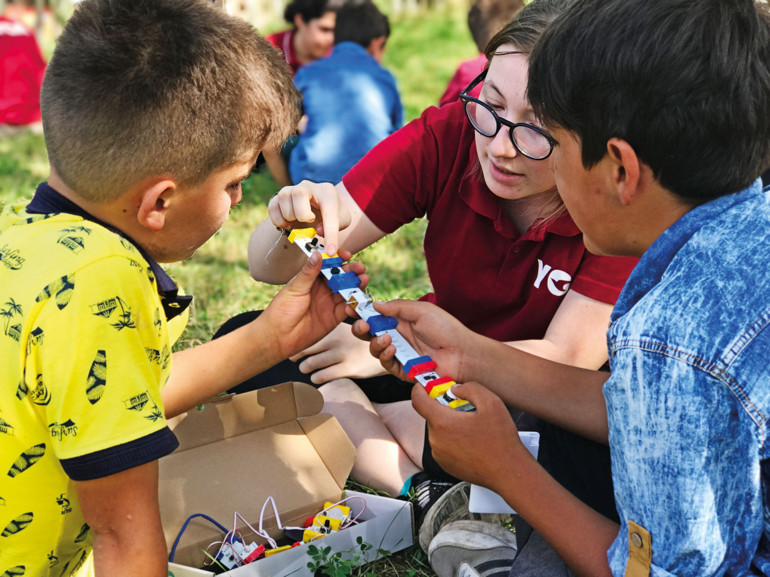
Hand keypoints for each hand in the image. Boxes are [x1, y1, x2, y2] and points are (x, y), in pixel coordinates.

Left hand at [260, 249, 367, 359]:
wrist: (278, 337)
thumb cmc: (281, 310)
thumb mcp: (295, 288)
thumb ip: (309, 273)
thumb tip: (317, 254)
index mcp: (312, 279)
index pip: (328, 265)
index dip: (339, 259)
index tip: (347, 255)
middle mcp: (323, 290)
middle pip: (341, 277)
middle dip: (352, 272)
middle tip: (360, 268)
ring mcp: (329, 303)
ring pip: (347, 291)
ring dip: (356, 286)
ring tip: (363, 281)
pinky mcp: (334, 318)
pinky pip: (347, 309)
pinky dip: (354, 305)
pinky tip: (356, 301)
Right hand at [267, 180, 351, 255]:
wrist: (316, 207)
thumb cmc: (331, 214)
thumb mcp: (342, 220)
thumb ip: (337, 226)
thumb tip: (318, 229)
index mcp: (327, 192)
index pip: (329, 210)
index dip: (330, 233)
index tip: (330, 251)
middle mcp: (307, 187)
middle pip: (299, 193)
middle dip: (302, 213)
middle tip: (309, 221)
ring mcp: (291, 190)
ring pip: (283, 198)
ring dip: (290, 216)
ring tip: (298, 223)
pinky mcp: (278, 198)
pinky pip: (272, 206)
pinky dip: (278, 220)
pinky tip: (288, 224)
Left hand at [290, 323, 385, 382]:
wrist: (385, 351)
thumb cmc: (359, 343)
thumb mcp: (346, 331)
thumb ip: (328, 333)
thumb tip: (302, 336)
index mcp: (333, 329)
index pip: (306, 336)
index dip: (297, 344)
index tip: (295, 350)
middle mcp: (336, 340)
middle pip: (304, 349)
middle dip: (297, 357)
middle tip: (297, 360)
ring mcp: (341, 354)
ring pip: (310, 364)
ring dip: (305, 368)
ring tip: (307, 368)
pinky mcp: (348, 368)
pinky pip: (322, 376)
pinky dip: (316, 378)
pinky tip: (318, 376)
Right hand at [353, 299, 474, 382]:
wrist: (462, 353)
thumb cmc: (445, 328)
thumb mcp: (421, 310)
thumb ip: (397, 307)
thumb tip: (375, 305)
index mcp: (401, 320)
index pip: (376, 316)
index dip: (363, 312)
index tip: (352, 308)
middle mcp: (398, 336)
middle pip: (370, 334)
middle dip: (361, 329)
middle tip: (362, 326)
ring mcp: (400, 353)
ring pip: (375, 350)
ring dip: (375, 343)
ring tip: (386, 339)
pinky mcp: (403, 369)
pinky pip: (387, 364)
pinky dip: (385, 356)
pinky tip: (392, 350)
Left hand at [411, 382, 526, 491]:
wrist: (508, 472)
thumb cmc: (501, 440)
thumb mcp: (490, 402)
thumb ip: (469, 388)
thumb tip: (455, 389)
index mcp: (443, 422)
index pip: (417, 400)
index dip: (421, 388)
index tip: (430, 385)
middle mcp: (436, 440)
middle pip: (431, 414)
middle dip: (445, 407)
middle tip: (465, 407)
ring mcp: (439, 454)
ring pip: (438, 429)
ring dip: (450, 423)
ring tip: (473, 427)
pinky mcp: (445, 464)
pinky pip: (443, 444)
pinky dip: (453, 438)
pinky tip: (472, 441)